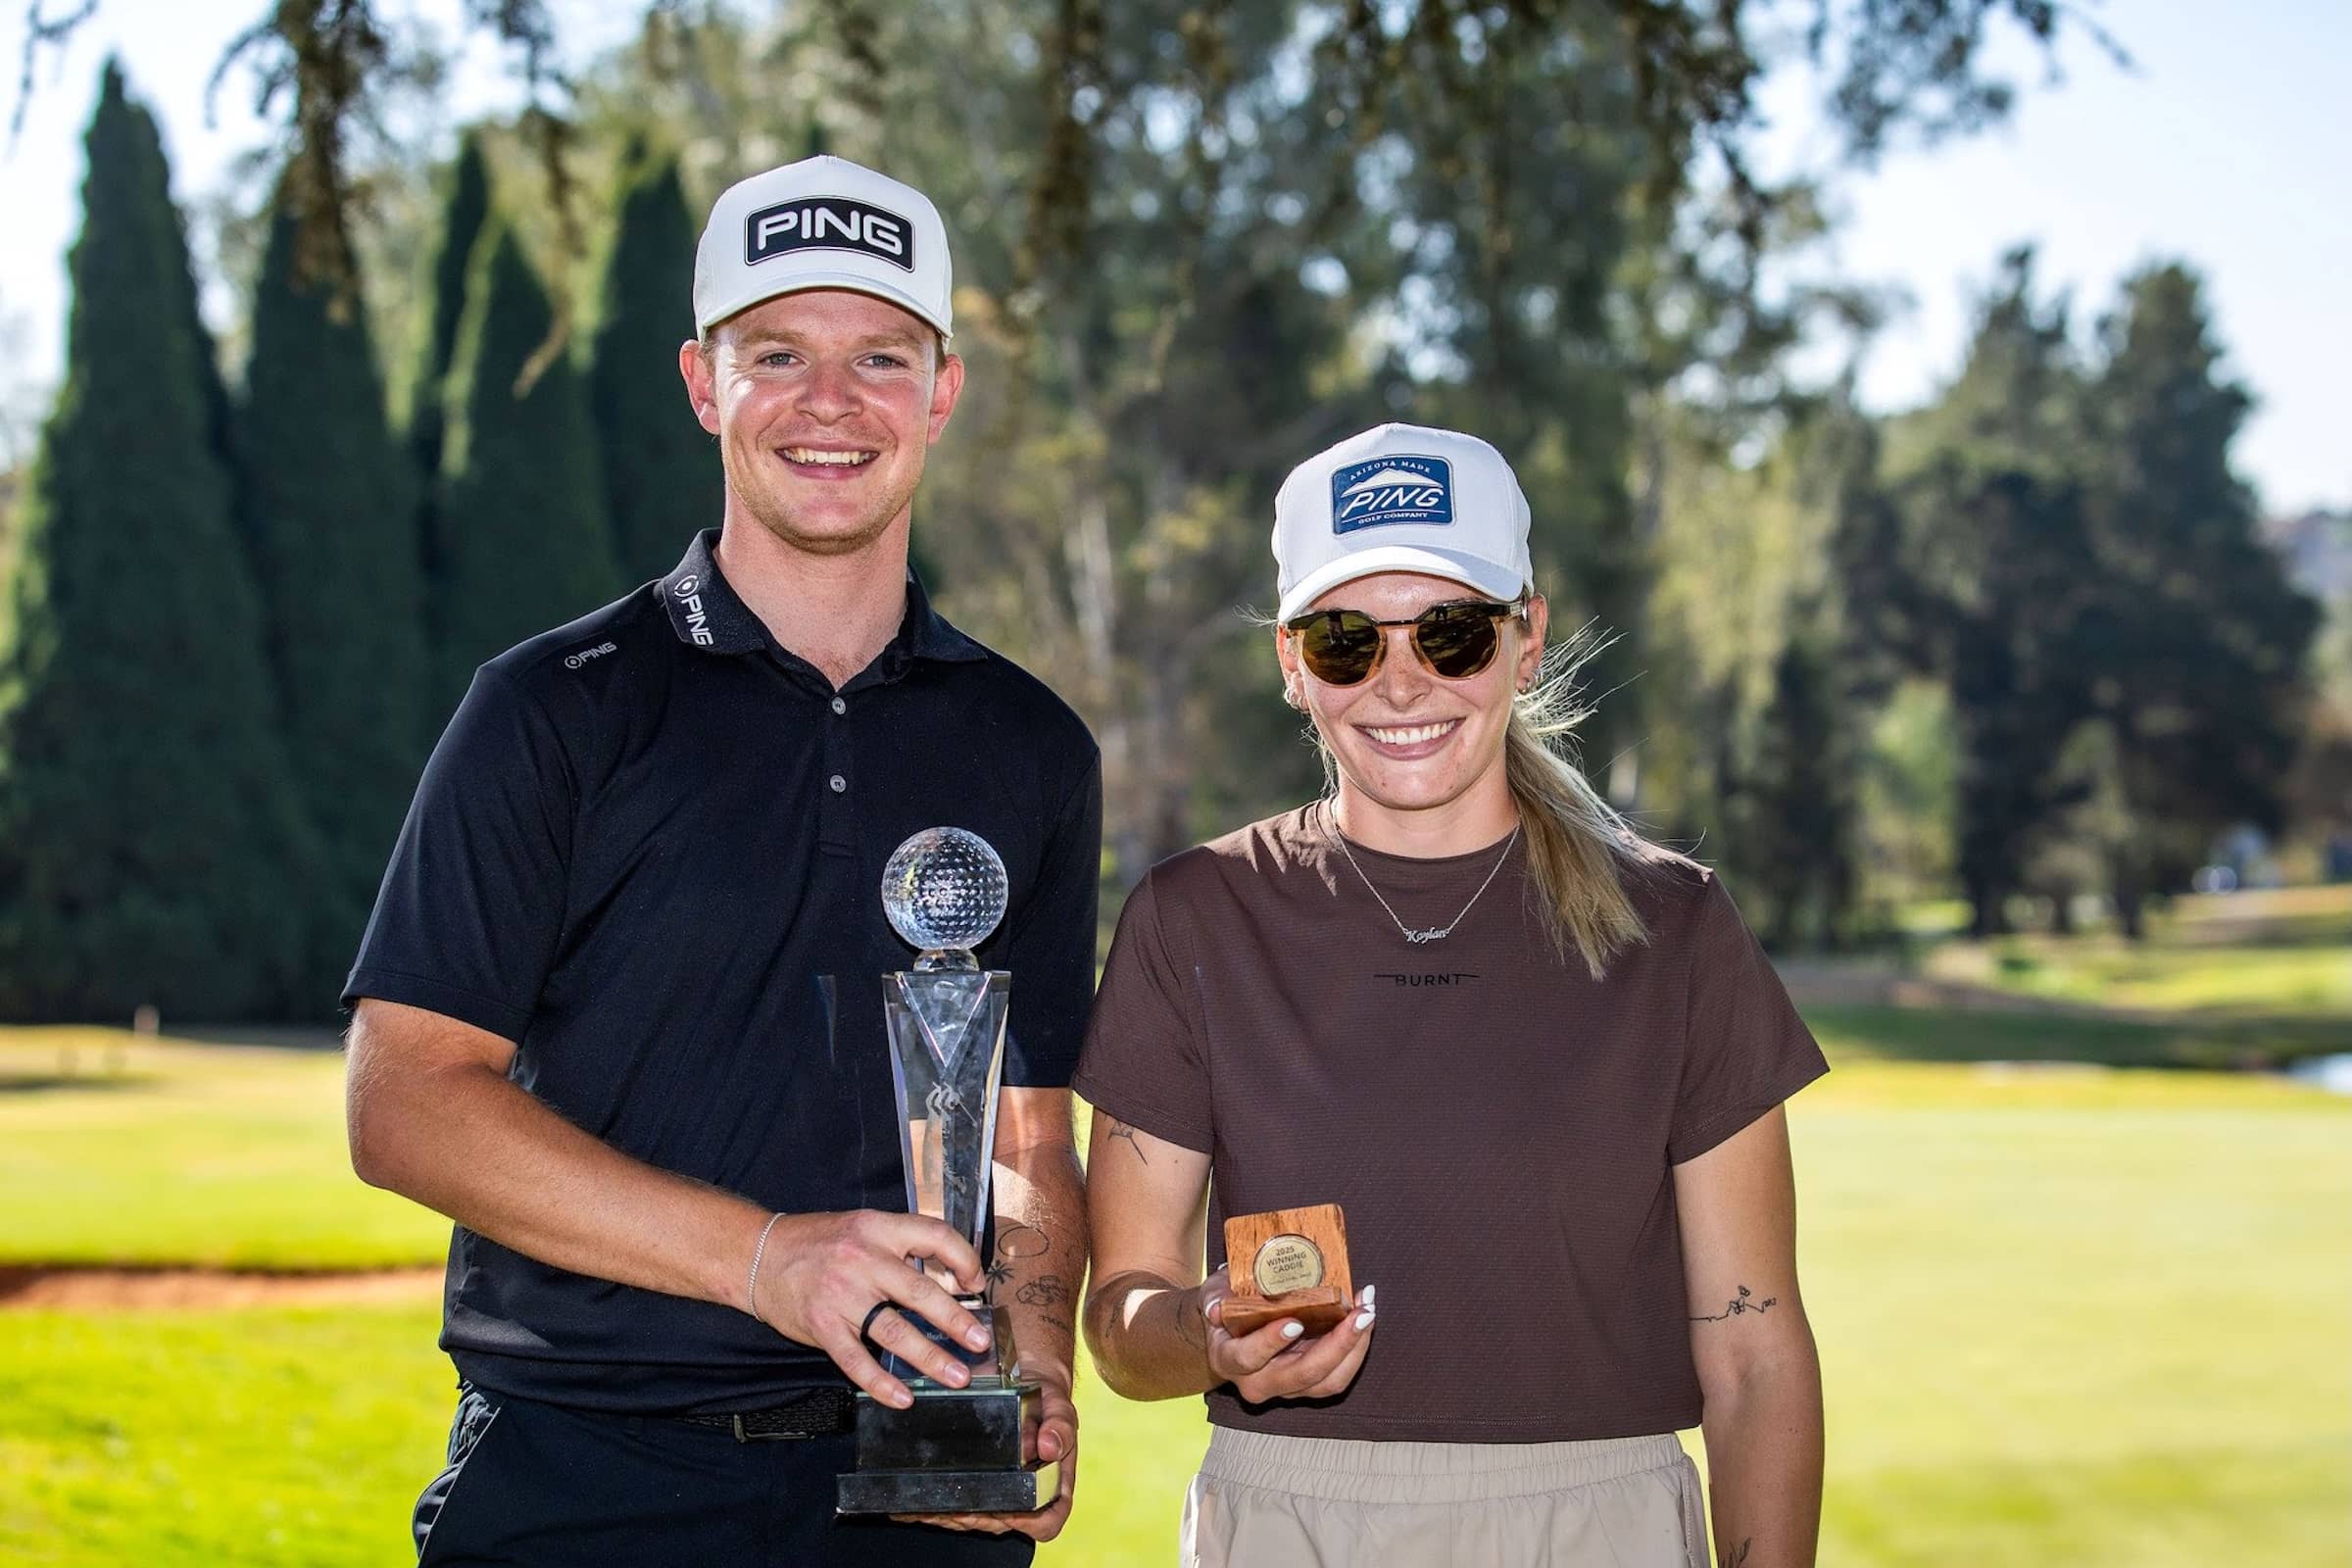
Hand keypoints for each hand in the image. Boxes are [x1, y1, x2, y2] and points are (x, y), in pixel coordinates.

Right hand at [748, 1210, 991, 1406]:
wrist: (759, 1255)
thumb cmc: (819, 1242)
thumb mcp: (862, 1227)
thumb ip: (900, 1247)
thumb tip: (950, 1278)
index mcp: (879, 1228)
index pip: (935, 1235)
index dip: (964, 1259)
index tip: (977, 1284)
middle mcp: (863, 1259)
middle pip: (921, 1292)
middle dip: (956, 1321)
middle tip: (980, 1342)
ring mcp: (842, 1295)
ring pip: (895, 1331)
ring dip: (930, 1358)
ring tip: (957, 1376)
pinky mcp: (822, 1326)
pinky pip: (856, 1360)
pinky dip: (881, 1383)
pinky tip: (904, 1397)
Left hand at [894, 1376, 1076, 1540]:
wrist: (1026, 1375)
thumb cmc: (1047, 1398)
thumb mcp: (1059, 1405)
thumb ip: (1060, 1426)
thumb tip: (1050, 1448)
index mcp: (1053, 1482)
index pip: (1047, 1521)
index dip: (1029, 1523)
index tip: (1009, 1510)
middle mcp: (1024, 1491)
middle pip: (1001, 1522)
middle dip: (974, 1517)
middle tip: (952, 1506)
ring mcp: (998, 1488)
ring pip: (974, 1517)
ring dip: (949, 1515)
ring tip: (926, 1506)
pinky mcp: (974, 1480)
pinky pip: (956, 1502)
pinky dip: (934, 1504)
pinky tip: (913, 1502)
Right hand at [1201, 1272, 1376, 1403]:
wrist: (1231, 1331)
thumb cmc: (1225, 1307)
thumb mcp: (1213, 1295)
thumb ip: (1214, 1299)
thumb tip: (1216, 1309)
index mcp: (1230, 1360)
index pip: (1249, 1358)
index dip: (1271, 1342)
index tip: (1295, 1322)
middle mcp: (1259, 1382)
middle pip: (1303, 1375)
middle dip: (1337, 1345)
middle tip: (1360, 1313)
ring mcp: (1287, 1387)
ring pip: (1329, 1381)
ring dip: (1355, 1347)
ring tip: (1368, 1310)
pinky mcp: (1309, 1384)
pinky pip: (1339, 1374)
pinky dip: (1357, 1347)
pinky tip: (1365, 1315)